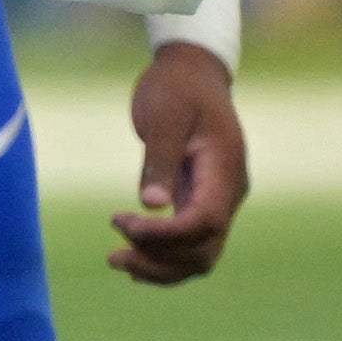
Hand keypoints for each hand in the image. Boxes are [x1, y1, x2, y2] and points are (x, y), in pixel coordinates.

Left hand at [109, 41, 246, 284]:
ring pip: (200, 256)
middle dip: (159, 261)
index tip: (122, 223)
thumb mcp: (163, 116)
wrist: (192, 73)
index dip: (164, 236)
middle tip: (113, 253)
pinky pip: (191, 243)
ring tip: (117, 259)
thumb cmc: (176, 89)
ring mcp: (218, 200)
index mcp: (224, 171)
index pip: (203, 223)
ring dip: (160, 267)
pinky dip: (164, 257)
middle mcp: (228, 193)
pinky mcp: (201, 201)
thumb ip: (159, 160)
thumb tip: (152, 206)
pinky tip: (132, 255)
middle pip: (204, 251)